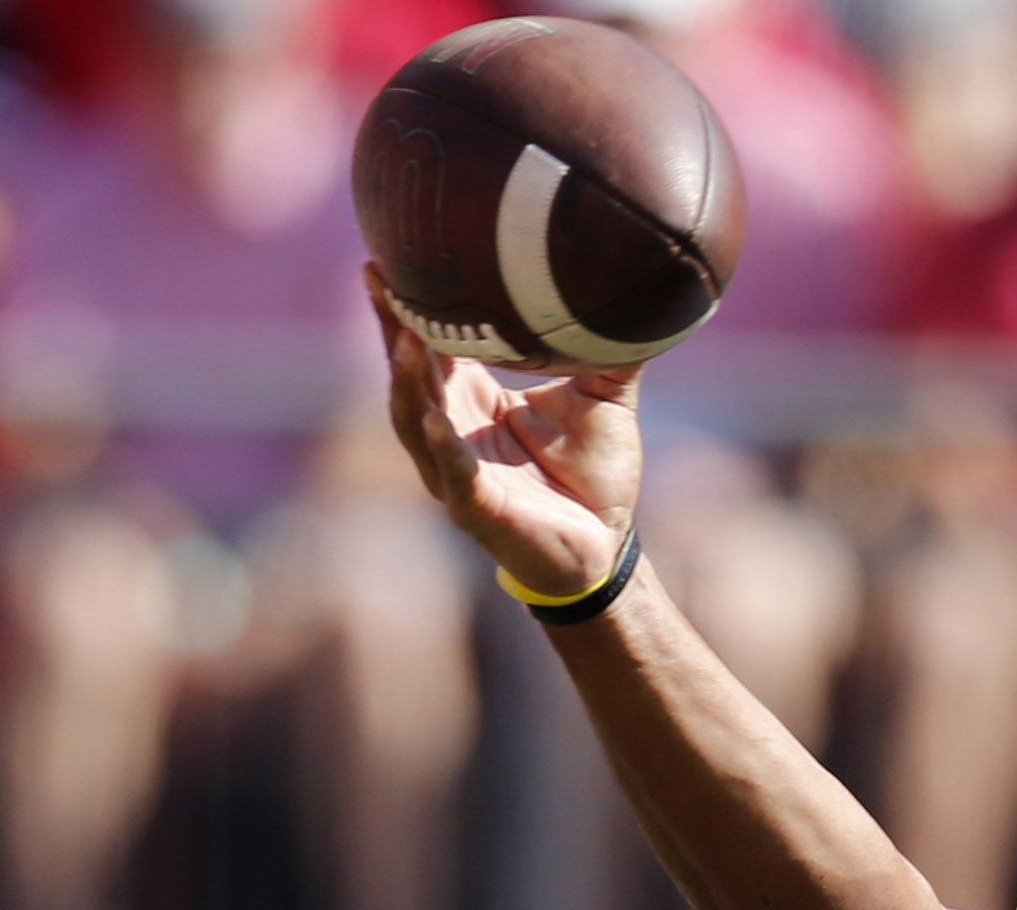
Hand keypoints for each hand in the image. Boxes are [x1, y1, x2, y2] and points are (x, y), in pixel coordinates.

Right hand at [368, 263, 640, 595]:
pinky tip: (438, 421)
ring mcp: (456, 471)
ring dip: (408, 380)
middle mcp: (451, 431)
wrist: (609, 544)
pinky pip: (455, 475)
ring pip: (418, 419)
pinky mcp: (477, 509)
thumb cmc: (594, 474)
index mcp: (472, 400)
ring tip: (403, 338)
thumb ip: (611, 352)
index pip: (427, 345)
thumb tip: (636, 294)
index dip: (405, 306)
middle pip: (407, 373)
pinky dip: (445, 449)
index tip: (388, 256)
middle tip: (380, 278)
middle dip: (391, 328)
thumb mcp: (604, 399)